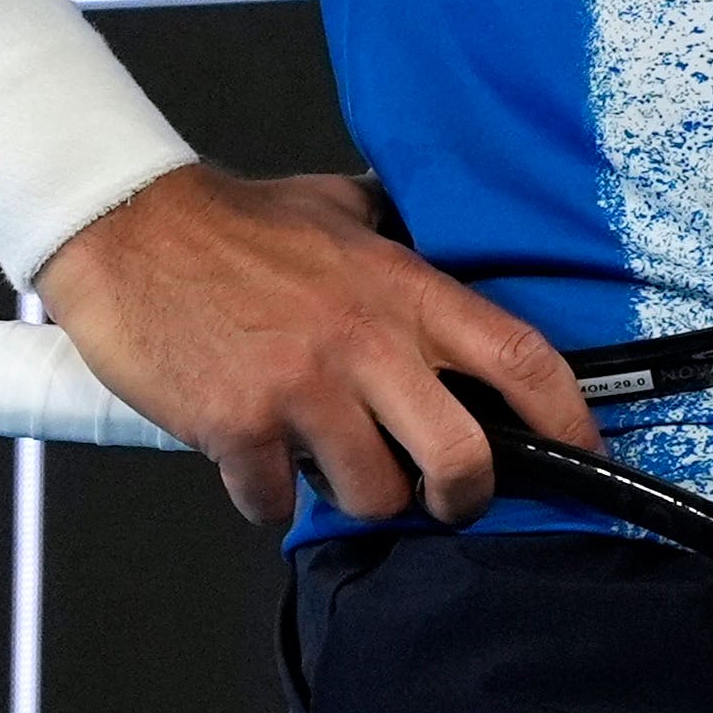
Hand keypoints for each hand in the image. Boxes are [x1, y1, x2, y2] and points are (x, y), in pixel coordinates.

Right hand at [37, 166, 596, 528]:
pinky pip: (274, 503)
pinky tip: (258, 466)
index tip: (585, 453)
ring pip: (370, 493)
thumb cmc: (232, 223)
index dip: (567, 416)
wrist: (126, 228)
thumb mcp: (342, 210)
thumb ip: (400, 238)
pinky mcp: (236, 426)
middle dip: (465, 496)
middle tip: (448, 498)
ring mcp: (302, 389)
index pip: (520, 357)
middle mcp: (367, 344)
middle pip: (461, 457)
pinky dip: (268, 498)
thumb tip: (441, 241)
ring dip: (354, 493)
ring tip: (329, 461)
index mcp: (405, 292)